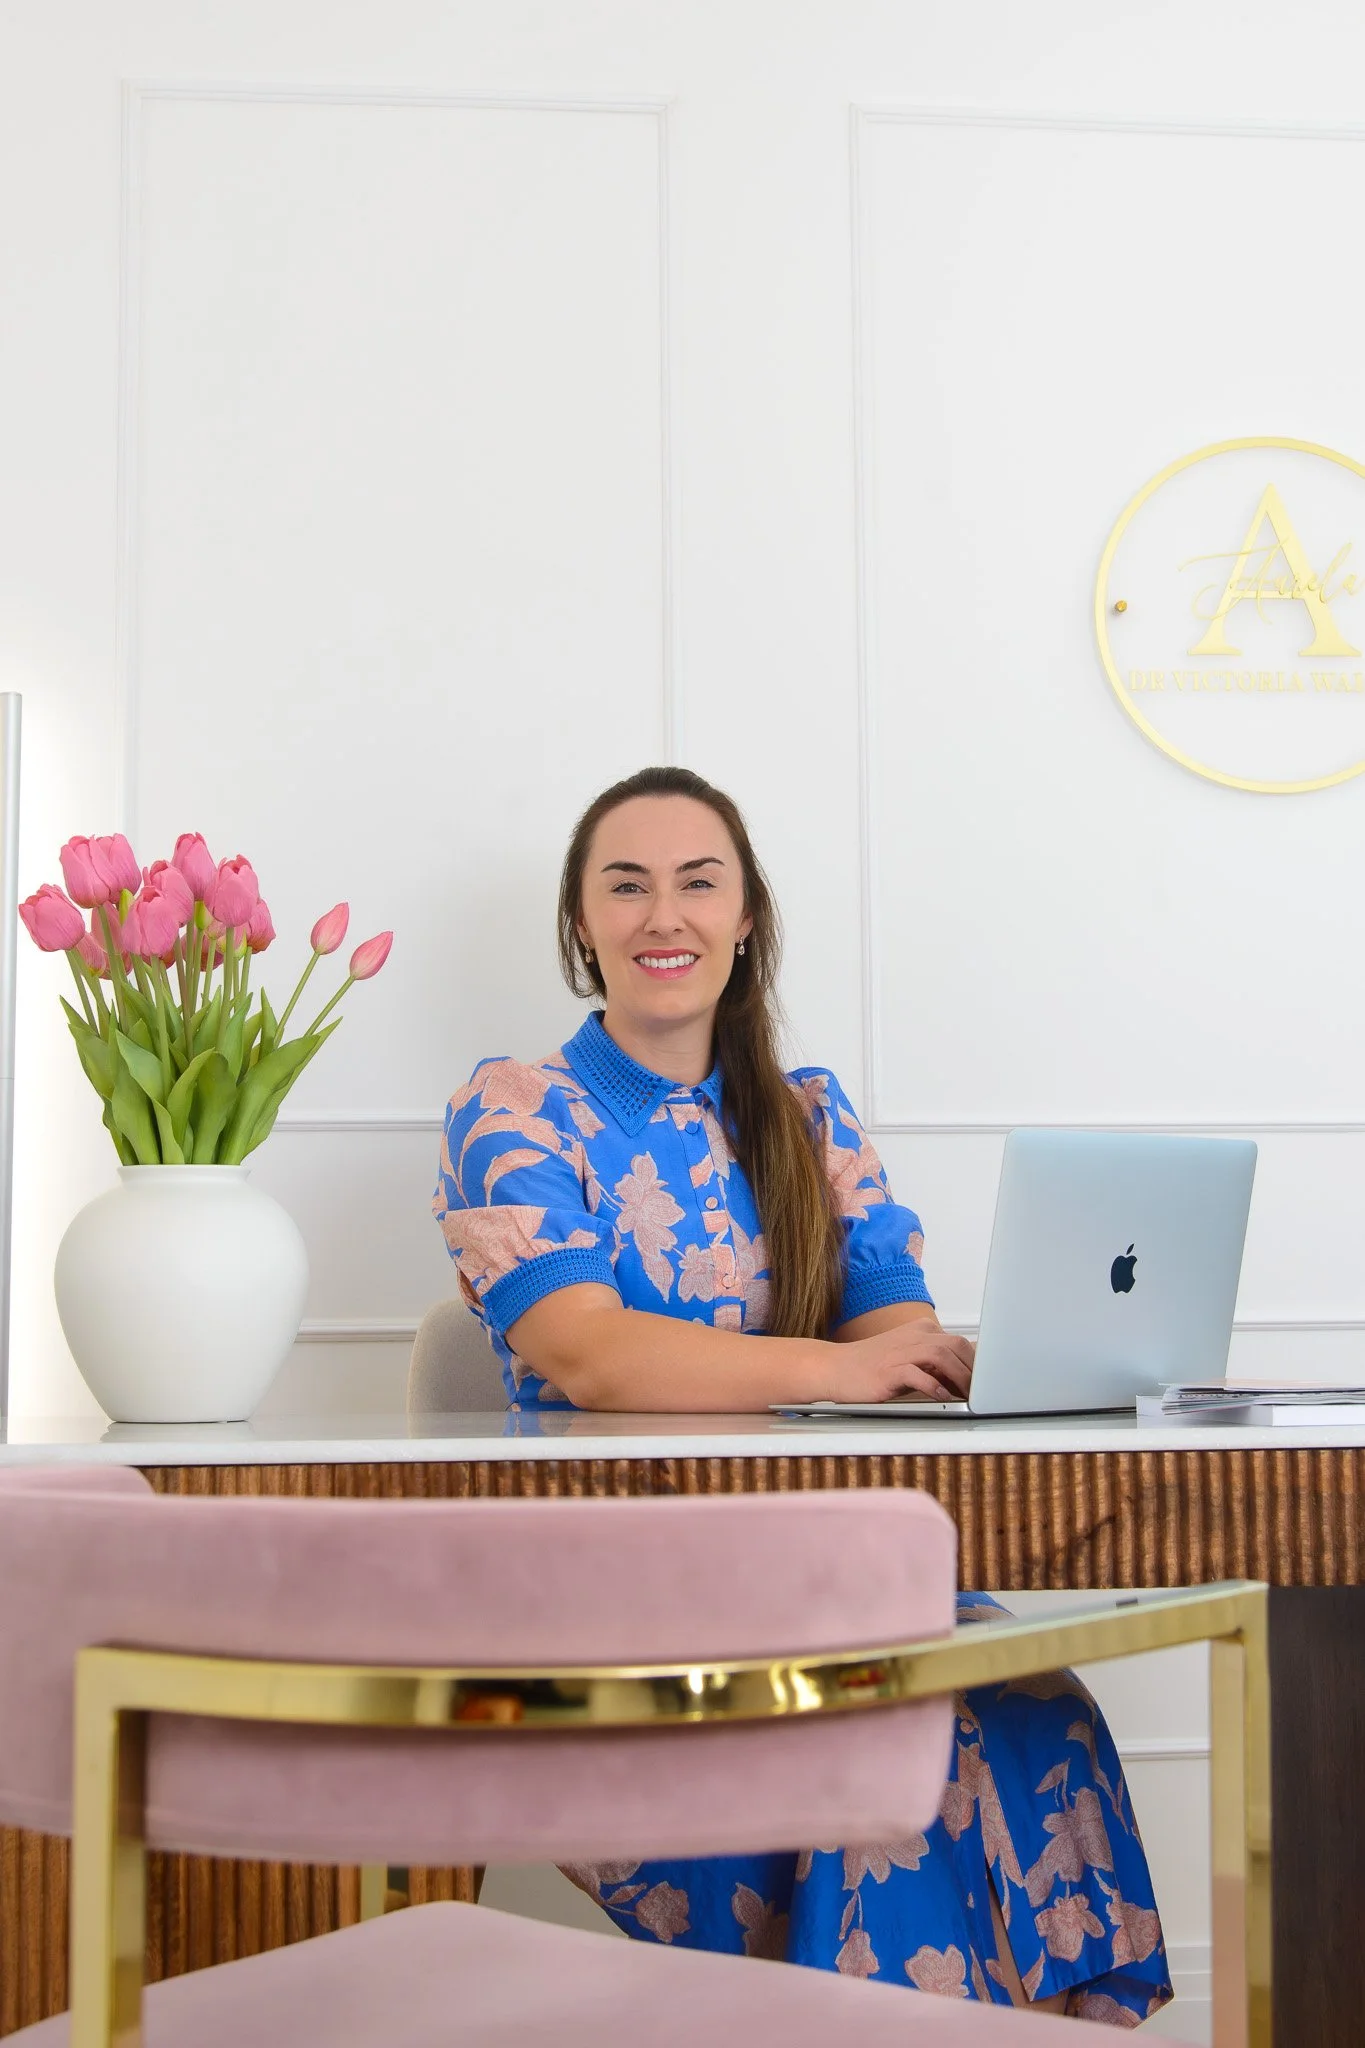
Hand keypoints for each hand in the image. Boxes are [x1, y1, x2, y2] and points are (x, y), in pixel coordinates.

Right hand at [832, 1323, 974, 1403]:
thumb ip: (937, 1364)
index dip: (977, 1364)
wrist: (836, 1368)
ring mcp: (901, 1351)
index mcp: (922, 1330)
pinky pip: (918, 1374)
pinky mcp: (889, 1369)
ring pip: (942, 1356)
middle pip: (957, 1346)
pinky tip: (941, 1396)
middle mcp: (914, 1336)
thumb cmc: (874, 1366)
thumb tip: (969, 1376)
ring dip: (960, 1378)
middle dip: (974, 1370)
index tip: (987, 1383)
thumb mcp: (911, 1359)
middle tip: (982, 1392)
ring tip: (967, 1396)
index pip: (960, 1343)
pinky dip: (934, 1386)